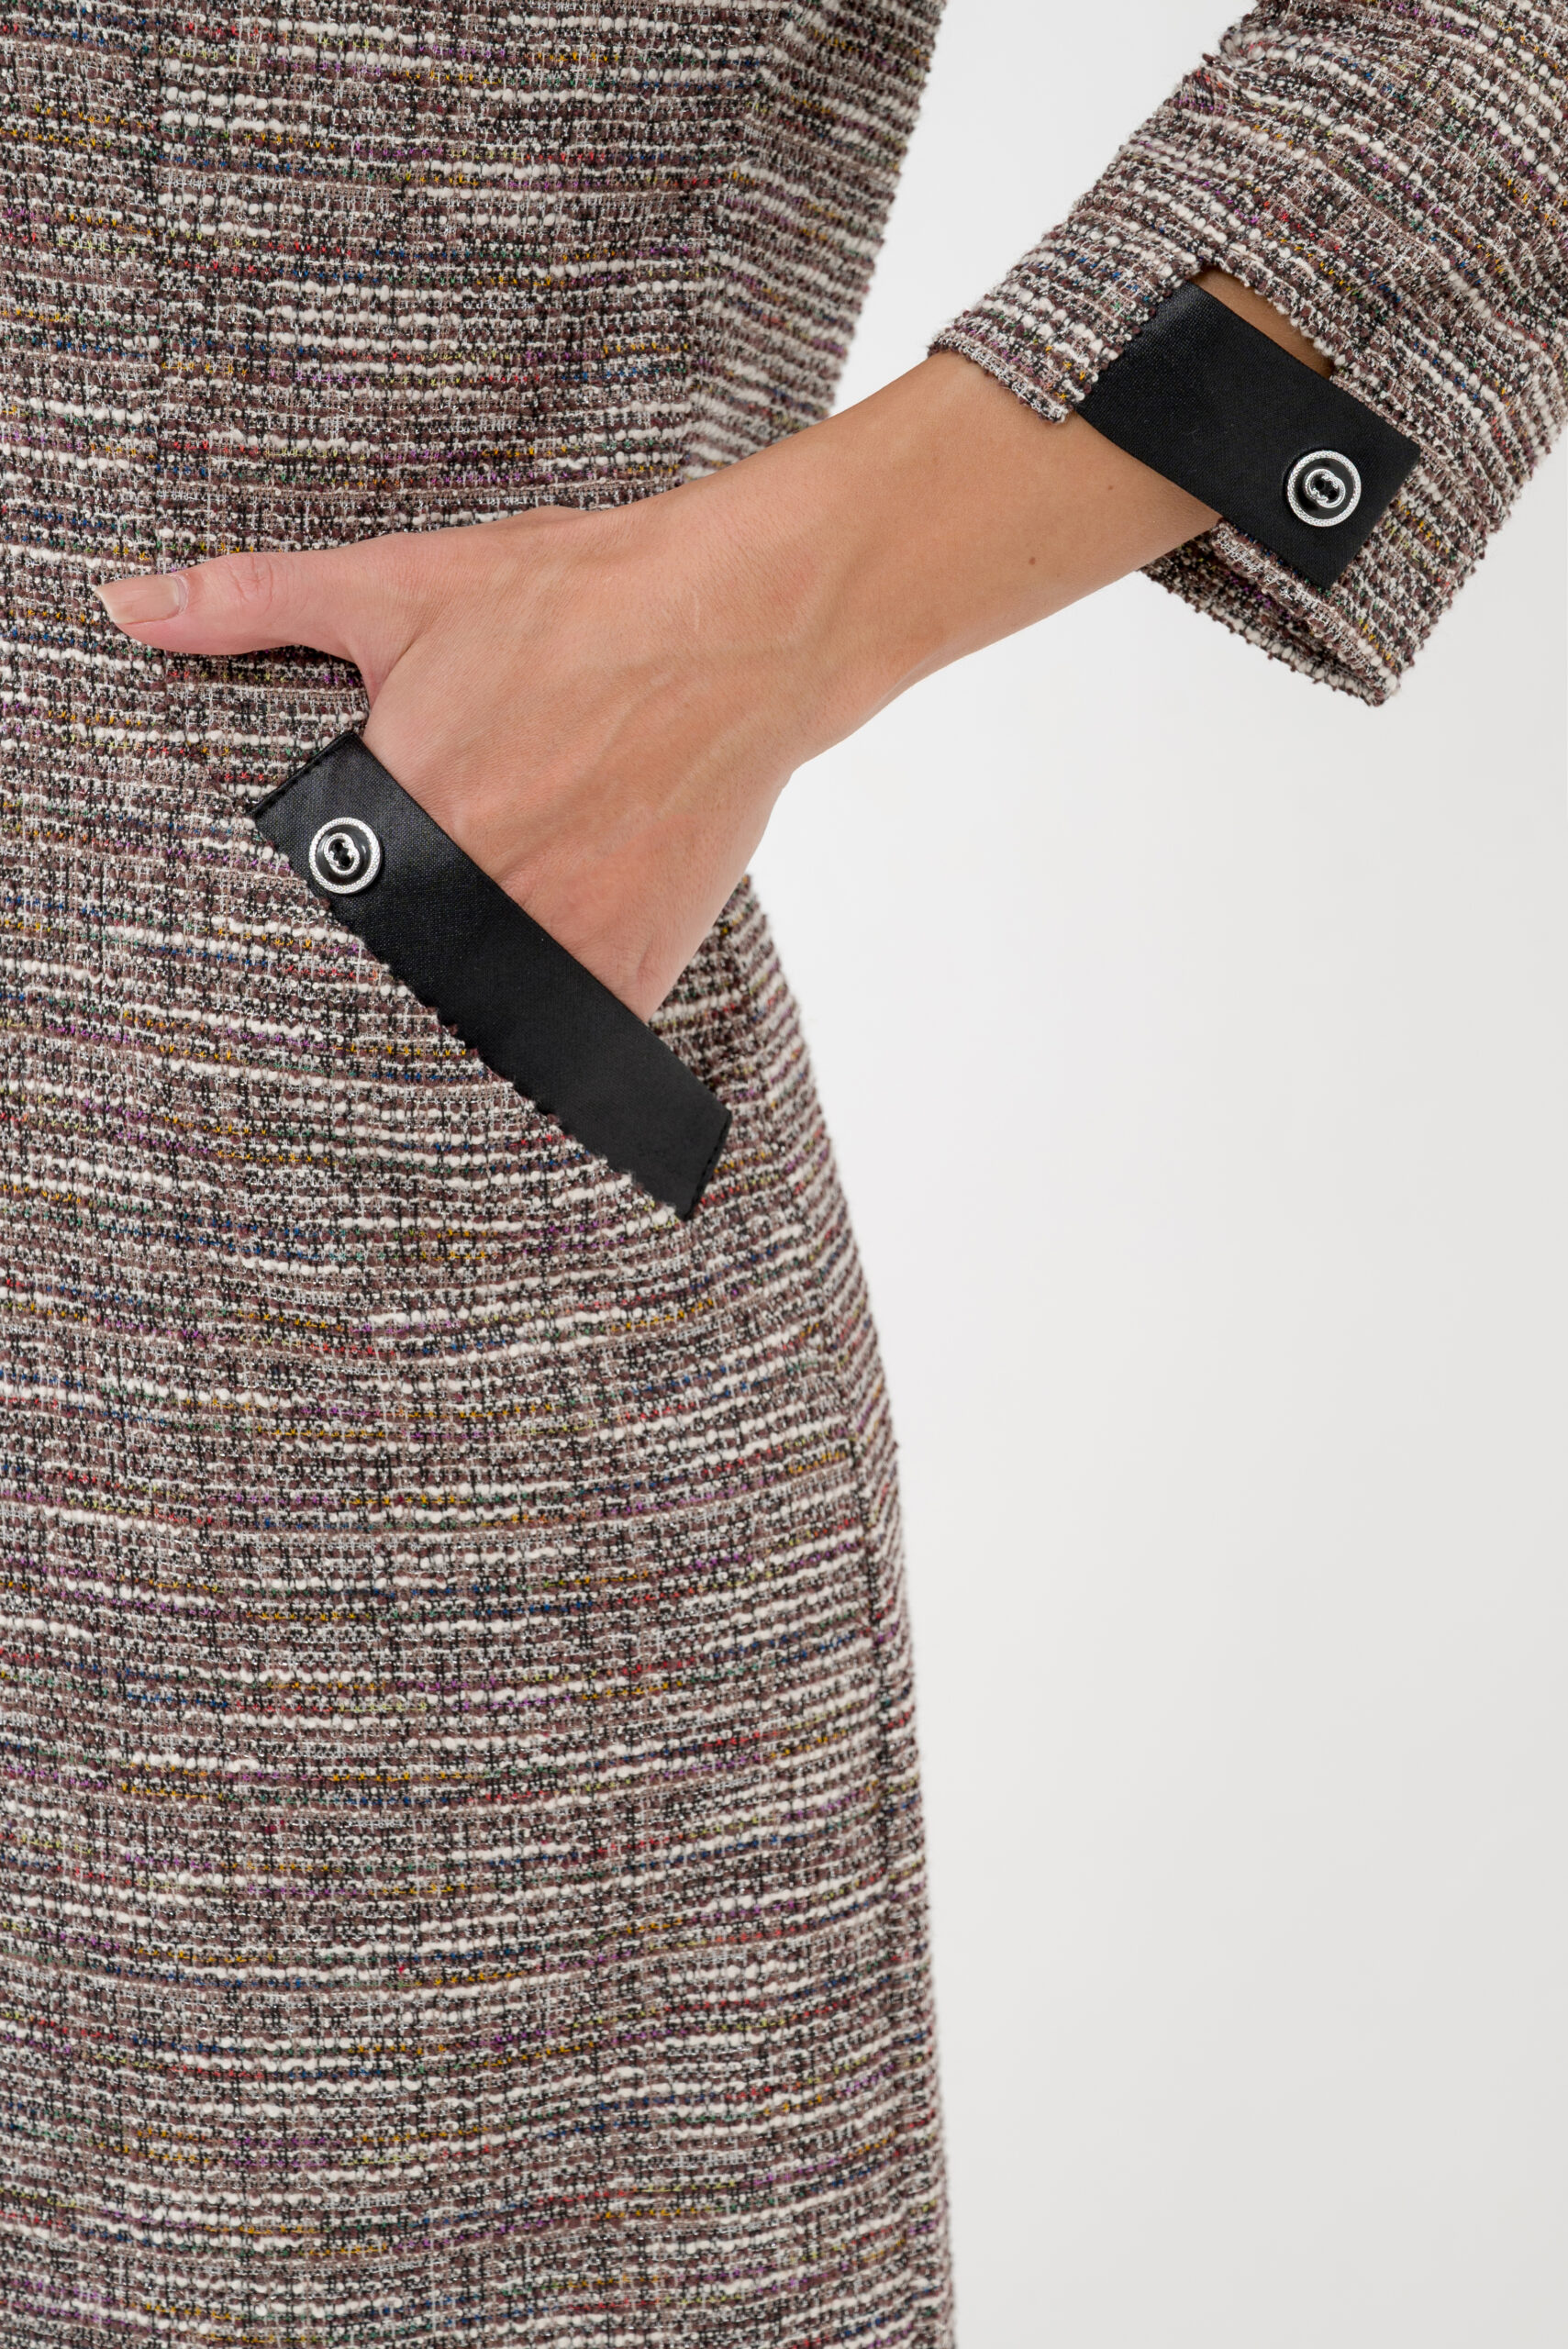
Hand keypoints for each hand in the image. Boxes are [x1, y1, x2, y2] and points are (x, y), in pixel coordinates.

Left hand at [94, 486, 854, 1017]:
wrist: (743, 624)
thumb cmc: (580, 599)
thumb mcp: (407, 583)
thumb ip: (259, 600)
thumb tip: (128, 606)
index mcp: (403, 804)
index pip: (320, 909)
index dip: (322, 909)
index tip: (337, 900)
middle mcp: (476, 883)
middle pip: (397, 964)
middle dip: (400, 943)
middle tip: (440, 894)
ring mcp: (559, 933)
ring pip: (477, 1007)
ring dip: (471, 983)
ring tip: (499, 913)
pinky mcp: (631, 962)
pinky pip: (570, 1032)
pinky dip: (557, 1010)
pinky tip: (557, 948)